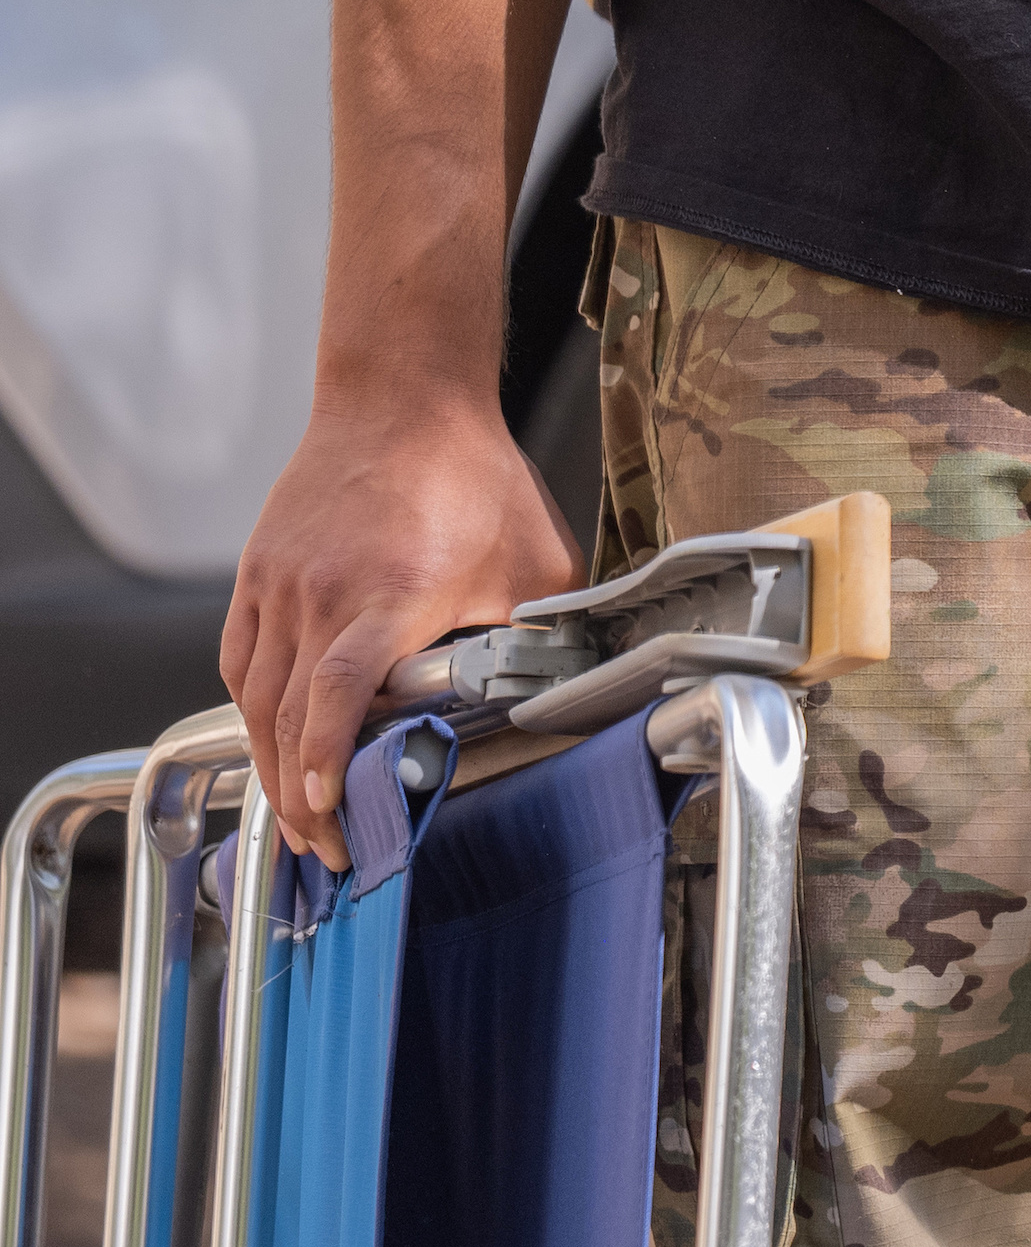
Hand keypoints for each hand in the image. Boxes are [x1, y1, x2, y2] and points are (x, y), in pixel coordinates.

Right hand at [225, 377, 585, 833]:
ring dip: (271, 763)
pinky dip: (252, 708)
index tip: (331, 813)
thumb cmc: (472, 476)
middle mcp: (322, 594)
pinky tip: (274, 741)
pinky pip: (240, 659)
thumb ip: (545, 629)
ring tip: (299, 812)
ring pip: (253, 696)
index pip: (339, 697)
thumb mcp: (537, 560)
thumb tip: (575, 687)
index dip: (326, 763)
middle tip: (326, 848)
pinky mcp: (258, 573)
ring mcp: (280, 584)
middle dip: (301, 795)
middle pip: (288, 716)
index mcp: (391, 596)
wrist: (401, 399)